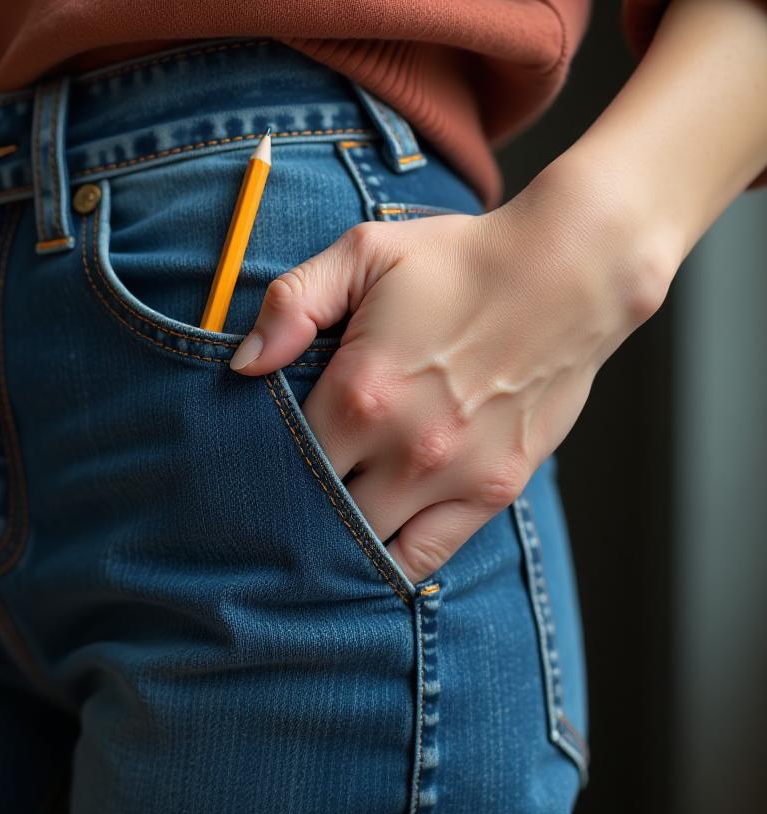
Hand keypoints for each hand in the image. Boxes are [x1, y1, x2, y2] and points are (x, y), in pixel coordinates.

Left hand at [229, 170, 671, 584]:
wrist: (569, 273)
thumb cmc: (460, 260)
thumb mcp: (365, 253)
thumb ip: (294, 304)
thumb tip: (244, 364)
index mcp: (361, 391)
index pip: (285, 457)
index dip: (261, 462)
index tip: (250, 463)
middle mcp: (404, 447)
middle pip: (320, 510)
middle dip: (293, 506)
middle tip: (272, 502)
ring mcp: (454, 476)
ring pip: (369, 545)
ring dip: (337, 541)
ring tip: (316, 529)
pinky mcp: (494, 490)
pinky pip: (428, 555)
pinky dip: (393, 561)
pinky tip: (371, 548)